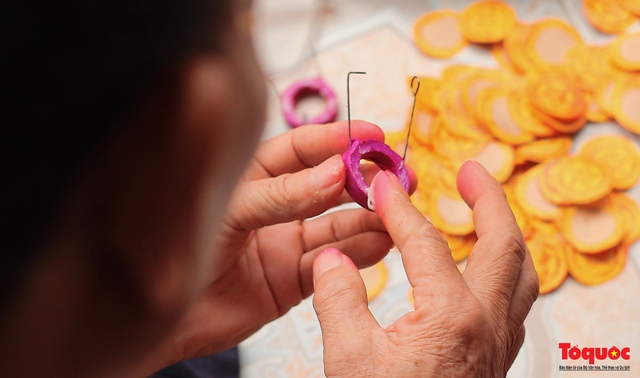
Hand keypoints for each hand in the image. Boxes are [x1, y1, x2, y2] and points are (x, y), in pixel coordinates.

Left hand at [159, 120, 415, 361]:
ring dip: (368, 218)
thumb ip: (282, 194)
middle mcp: (274, 207)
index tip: (371, 134)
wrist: (164, 316)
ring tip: (395, 213)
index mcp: (253, 177)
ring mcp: (285, 243)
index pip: (301, 148)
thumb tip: (334, 172)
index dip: (337, 139)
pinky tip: (381, 242)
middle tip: (394, 176)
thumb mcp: (230, 211)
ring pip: (336, 226)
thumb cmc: (181, 250)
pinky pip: (331, 262)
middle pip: (328, 186)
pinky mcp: (293, 280)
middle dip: (363, 179)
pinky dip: (359, 253)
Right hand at [312, 161, 538, 376]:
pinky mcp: (496, 356)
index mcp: (452, 319)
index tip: (382, 184)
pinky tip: (482, 267)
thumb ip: (338, 300)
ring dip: (504, 231)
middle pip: (505, 244)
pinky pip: (516, 299)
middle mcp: (487, 325)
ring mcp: (498, 342)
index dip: (400, 208)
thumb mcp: (349, 360)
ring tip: (483, 208)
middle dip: (488, 198)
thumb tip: (332, 260)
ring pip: (522, 271)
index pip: (427, 243)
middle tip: (470, 170)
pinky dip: (504, 267)